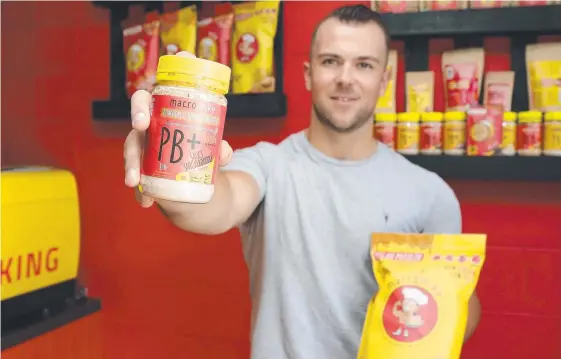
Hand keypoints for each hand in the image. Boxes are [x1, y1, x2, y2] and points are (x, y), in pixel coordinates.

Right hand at [123, 51, 233, 207]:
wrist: (199, 174)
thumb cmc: (200, 147)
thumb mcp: (212, 147)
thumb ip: (220, 149)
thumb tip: (224, 152)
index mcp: (161, 114)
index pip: (144, 101)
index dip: (139, 108)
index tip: (142, 123)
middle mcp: (148, 131)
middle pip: (133, 136)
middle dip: (132, 151)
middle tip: (136, 163)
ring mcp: (143, 152)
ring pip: (132, 158)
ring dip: (132, 172)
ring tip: (136, 186)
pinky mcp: (143, 171)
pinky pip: (138, 181)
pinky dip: (140, 192)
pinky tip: (146, 201)